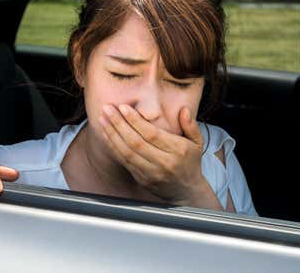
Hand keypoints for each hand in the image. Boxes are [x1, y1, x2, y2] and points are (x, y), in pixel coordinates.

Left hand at [100, 104, 217, 207]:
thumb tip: (183, 110)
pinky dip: (113, 146)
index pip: (152, 134)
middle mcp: (163, 162)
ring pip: (127, 152)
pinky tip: (106, 134)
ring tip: (102, 119)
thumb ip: (191, 125)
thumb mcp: (197, 142)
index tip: (123, 107)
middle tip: (107, 109)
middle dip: (119, 124)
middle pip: (136, 142)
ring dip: (112, 134)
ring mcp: (151, 173)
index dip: (135, 121)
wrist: (186, 191)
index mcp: (177, 151)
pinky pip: (124, 161)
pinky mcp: (141, 179)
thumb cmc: (190, 162)